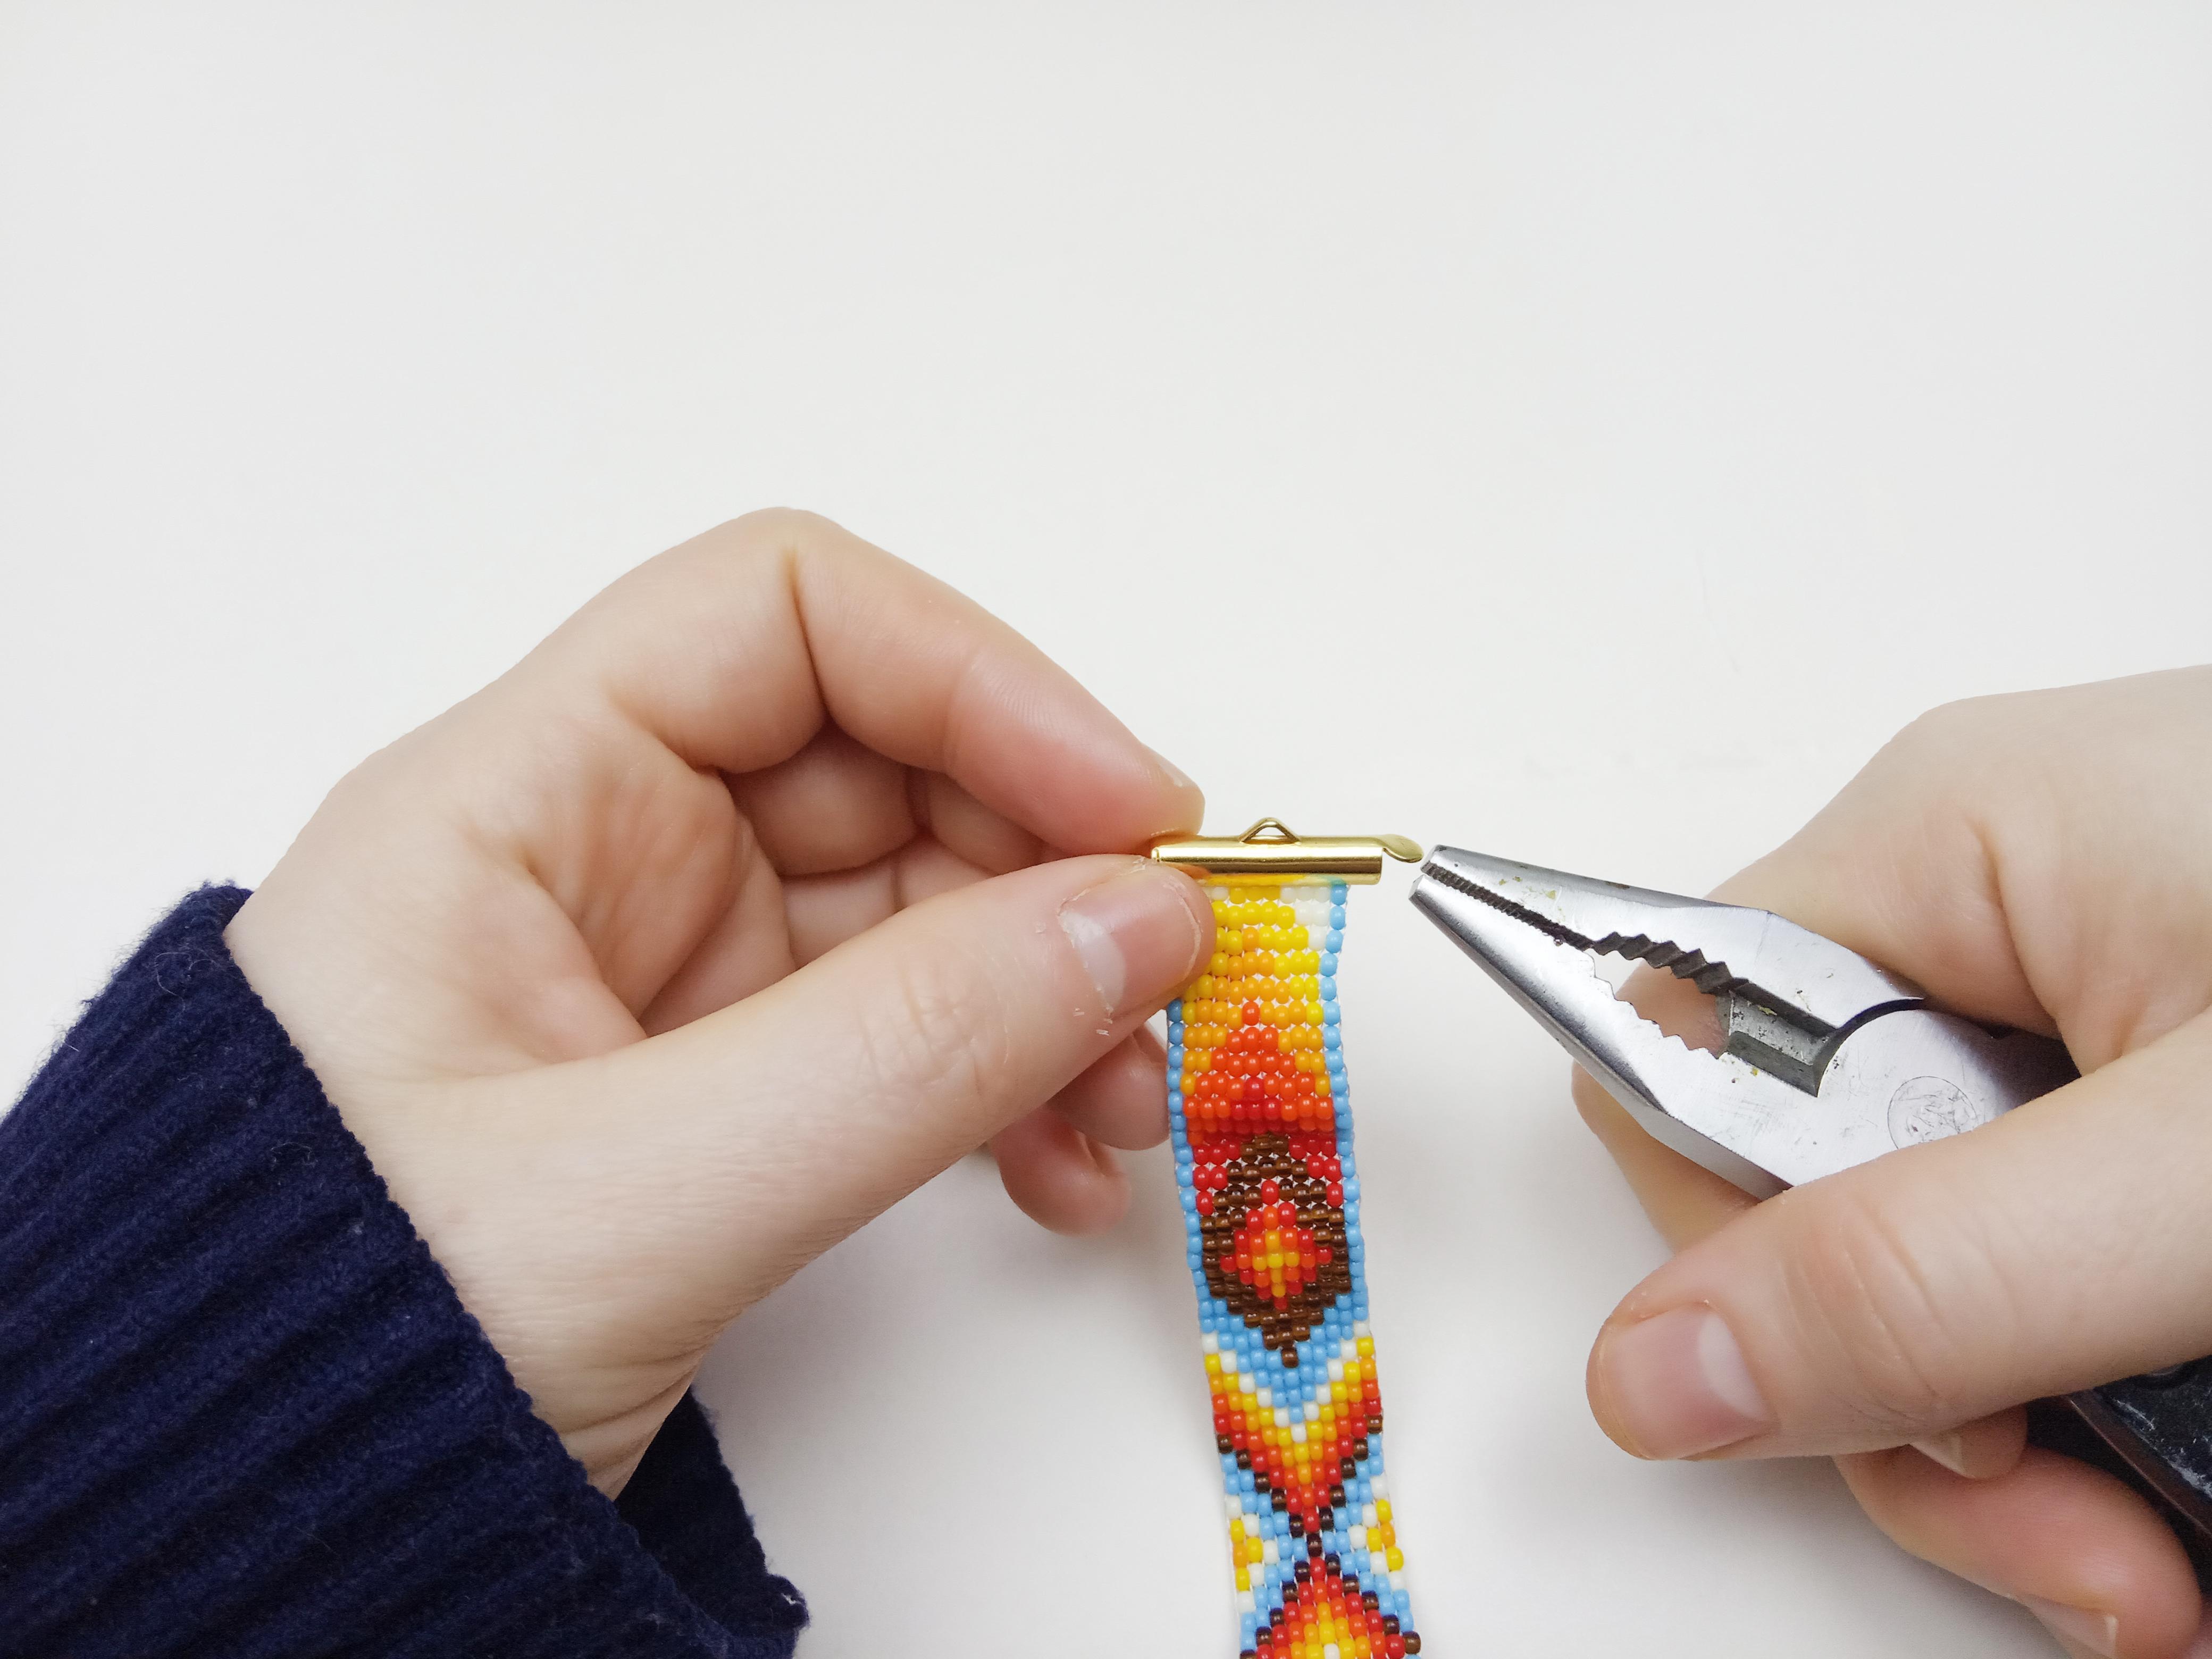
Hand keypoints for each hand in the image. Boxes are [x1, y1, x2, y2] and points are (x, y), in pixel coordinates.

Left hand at [223, 511, 1212, 1493]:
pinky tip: (1056, 1173)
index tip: (1131, 810)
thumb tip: (1143, 919)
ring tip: (1120, 1115)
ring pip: (917, 905)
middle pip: (883, 761)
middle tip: (1169, 981)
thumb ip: (903, 1051)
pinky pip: (900, 1032)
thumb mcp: (637, 1195)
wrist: (242, 1526)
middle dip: (1046, 864)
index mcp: (513, 801)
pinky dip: (999, 1085)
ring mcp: (660, 973)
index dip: (980, 678)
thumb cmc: (338, 1341)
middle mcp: (594, 854)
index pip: (781, 618)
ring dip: (1049, 991)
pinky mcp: (712, 1082)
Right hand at [1569, 668, 2211, 1657]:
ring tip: (2196, 1567)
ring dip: (2057, 1447)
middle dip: (1945, 1417)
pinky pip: (2078, 1257)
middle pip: (1827, 1199)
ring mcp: (2107, 1000)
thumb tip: (1645, 1373)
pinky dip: (2138, 1391)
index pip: (1678, 1055)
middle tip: (2103, 1553)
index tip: (1937, 1403)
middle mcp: (2001, 908)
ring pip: (1957, 1261)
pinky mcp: (2189, 1088)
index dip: (1754, 1262)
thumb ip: (1929, 1275)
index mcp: (1948, 844)